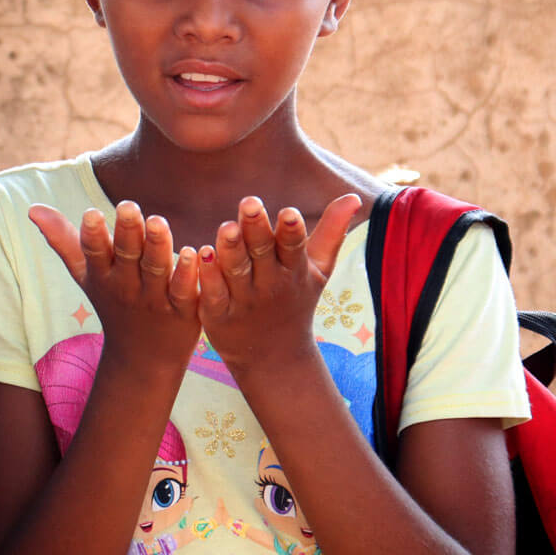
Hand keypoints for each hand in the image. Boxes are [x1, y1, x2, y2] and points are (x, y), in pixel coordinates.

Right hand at [29, 200, 204, 369]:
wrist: (142, 360)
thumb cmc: (113, 304)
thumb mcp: (85, 276)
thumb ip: (63, 240)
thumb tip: (32, 208)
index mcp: (103, 275)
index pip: (94, 253)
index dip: (92, 235)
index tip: (91, 214)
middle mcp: (126, 286)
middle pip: (127, 256)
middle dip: (127, 231)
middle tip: (128, 206)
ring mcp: (154, 299)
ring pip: (155, 269)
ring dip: (158, 245)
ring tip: (158, 221)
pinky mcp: (183, 311)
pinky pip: (184, 290)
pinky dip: (187, 273)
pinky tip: (194, 252)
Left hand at [195, 195, 359, 373]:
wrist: (275, 358)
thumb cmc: (296, 301)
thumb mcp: (318, 270)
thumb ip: (331, 231)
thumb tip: (354, 196)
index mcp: (294, 271)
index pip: (294, 248)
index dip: (291, 231)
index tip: (289, 213)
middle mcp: (270, 284)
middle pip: (261, 253)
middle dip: (256, 229)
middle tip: (250, 203)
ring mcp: (243, 300)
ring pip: (236, 271)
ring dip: (230, 249)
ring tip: (226, 227)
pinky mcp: (217, 314)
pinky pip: (213, 292)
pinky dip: (208, 276)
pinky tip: (202, 254)